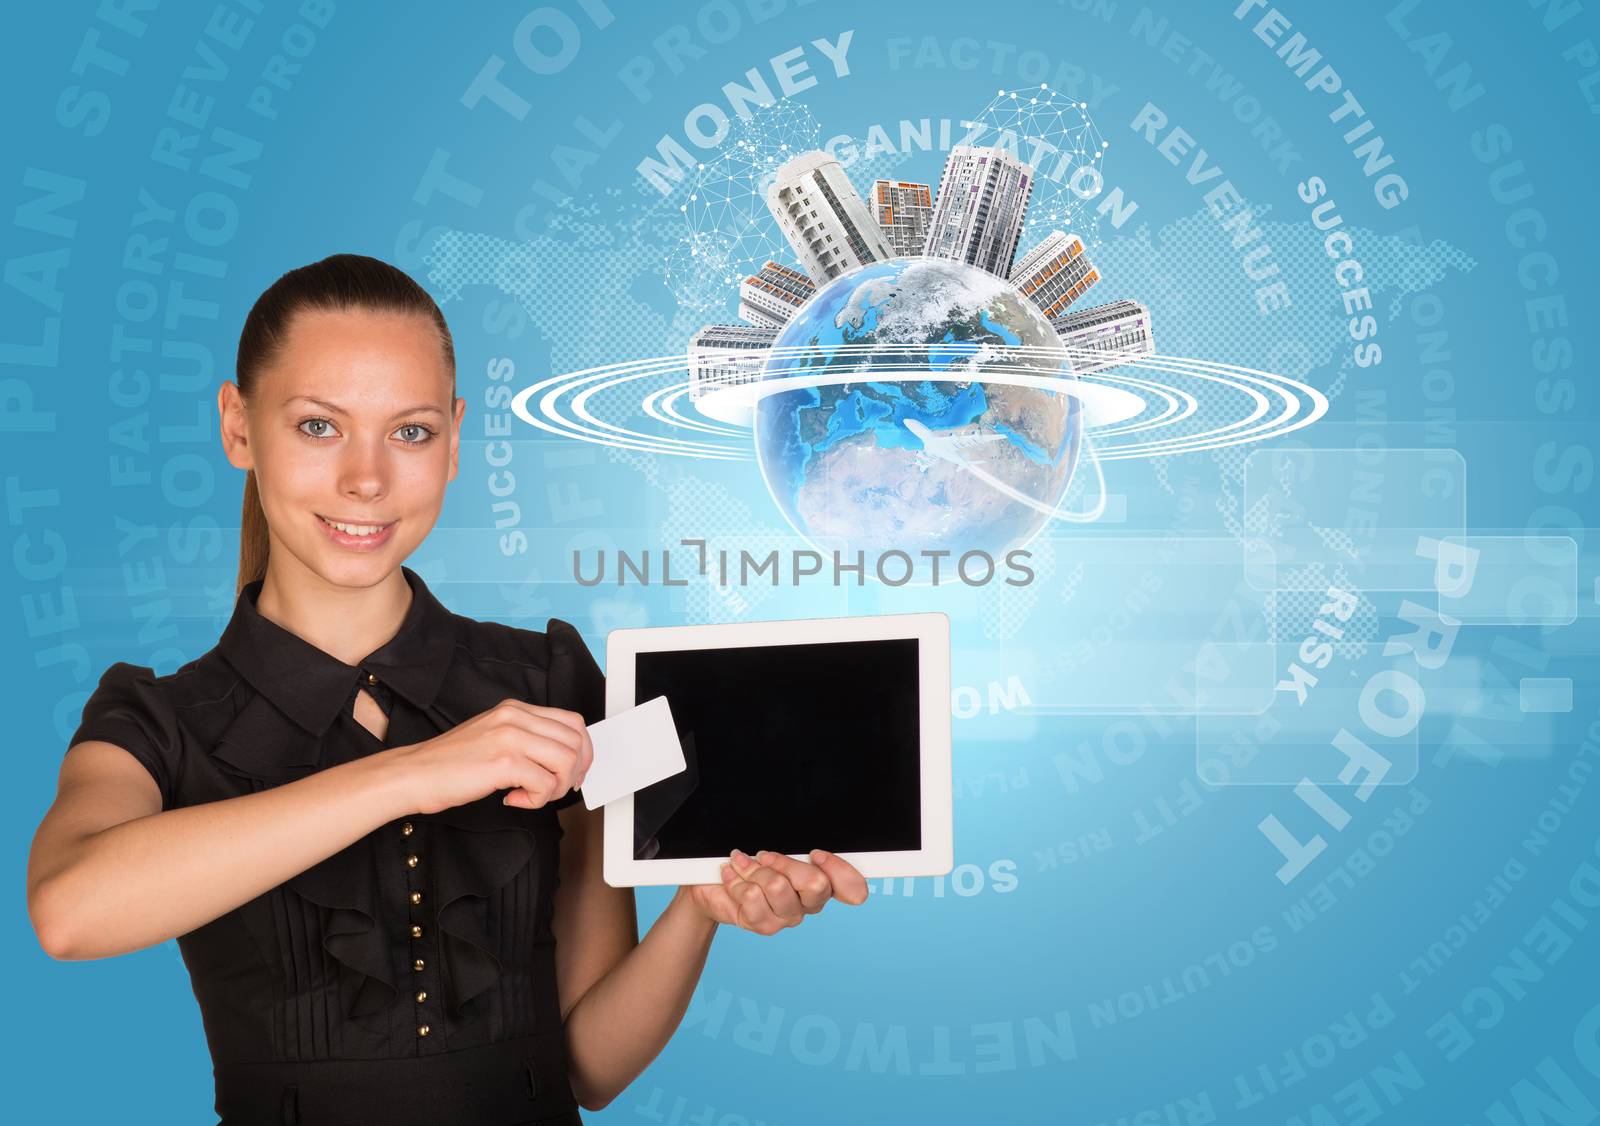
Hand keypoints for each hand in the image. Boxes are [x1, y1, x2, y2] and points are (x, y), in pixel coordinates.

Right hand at [393, 699, 592, 814]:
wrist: (413, 774)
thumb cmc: (450, 764)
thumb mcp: (494, 737)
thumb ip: (526, 740)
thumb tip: (563, 759)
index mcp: (515, 709)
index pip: (573, 722)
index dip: (582, 751)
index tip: (573, 772)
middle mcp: (515, 717)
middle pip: (576, 742)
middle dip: (574, 772)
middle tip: (555, 789)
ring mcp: (510, 737)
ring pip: (566, 761)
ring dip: (556, 787)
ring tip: (533, 795)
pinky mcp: (504, 761)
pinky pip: (545, 784)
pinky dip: (537, 800)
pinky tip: (514, 799)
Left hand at [682, 849, 869, 932]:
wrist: (711, 885)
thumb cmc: (748, 862)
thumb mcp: (774, 850)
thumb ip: (795, 849)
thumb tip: (808, 848)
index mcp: (821, 883)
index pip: (852, 888)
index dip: (838, 870)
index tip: (816, 854)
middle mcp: (808, 904)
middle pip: (816, 885)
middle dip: (785, 862)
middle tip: (764, 856)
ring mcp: (787, 917)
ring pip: (779, 887)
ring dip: (754, 869)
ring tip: (741, 864)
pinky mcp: (764, 925)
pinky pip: (753, 897)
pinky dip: (737, 880)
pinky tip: (731, 877)